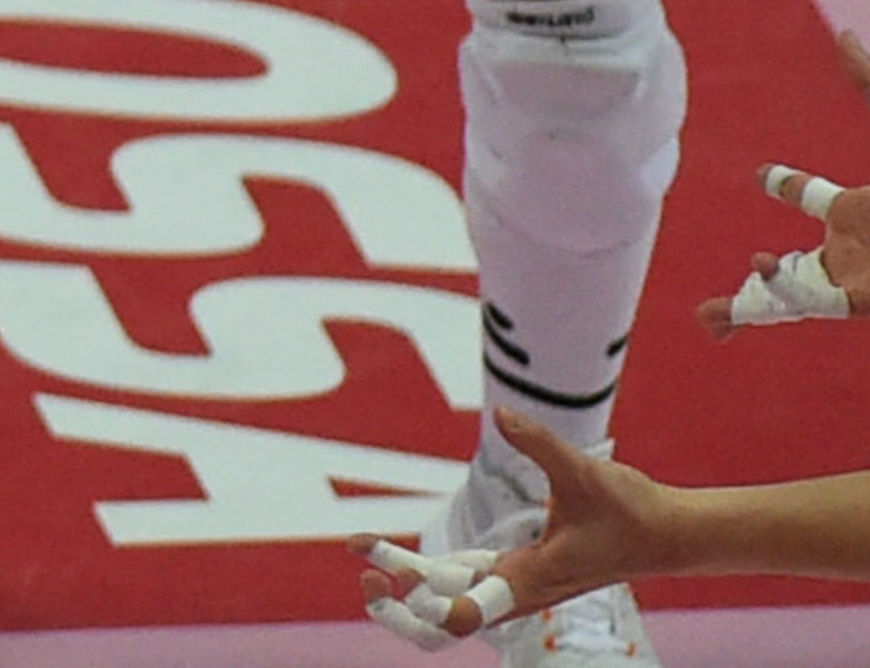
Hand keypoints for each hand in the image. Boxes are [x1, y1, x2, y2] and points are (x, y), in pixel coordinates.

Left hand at [364, 412, 669, 640]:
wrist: (672, 535)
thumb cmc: (633, 510)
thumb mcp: (583, 473)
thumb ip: (540, 444)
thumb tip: (503, 413)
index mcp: (529, 580)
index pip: (462, 611)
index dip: (416, 601)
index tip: (374, 565)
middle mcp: (520, 591)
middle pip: (446, 623)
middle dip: (398, 608)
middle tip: (364, 568)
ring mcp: (522, 586)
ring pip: (455, 608)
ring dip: (412, 594)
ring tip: (370, 557)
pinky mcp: (526, 573)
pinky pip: (469, 586)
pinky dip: (434, 579)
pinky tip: (404, 562)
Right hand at [701, 27, 869, 330]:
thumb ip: (867, 80)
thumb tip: (842, 32)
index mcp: (854, 211)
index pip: (812, 201)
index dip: (787, 185)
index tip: (762, 174)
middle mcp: (849, 249)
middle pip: (790, 269)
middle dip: (751, 286)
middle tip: (710, 305)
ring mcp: (852, 276)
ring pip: (791, 298)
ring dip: (748, 307)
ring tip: (708, 317)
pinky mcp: (863, 297)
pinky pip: (812, 302)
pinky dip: (780, 293)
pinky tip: (759, 269)